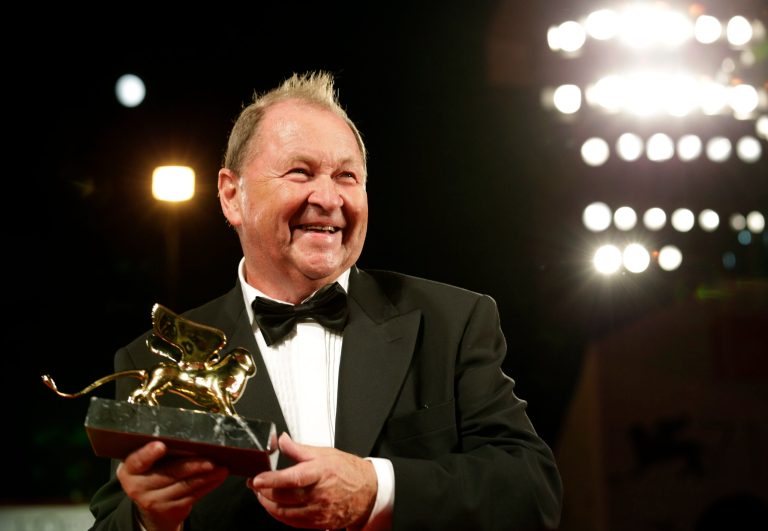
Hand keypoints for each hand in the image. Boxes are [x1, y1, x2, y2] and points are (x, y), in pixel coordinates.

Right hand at [116, 441, 228, 530]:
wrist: (152, 503)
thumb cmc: (154, 472)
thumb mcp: (149, 462)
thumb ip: (161, 450)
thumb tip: (192, 437)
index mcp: (130, 469)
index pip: (138, 461)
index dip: (148, 454)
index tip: (161, 446)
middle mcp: (138, 487)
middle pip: (169, 473)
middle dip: (193, 465)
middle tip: (210, 460)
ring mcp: (154, 501)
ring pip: (185, 485)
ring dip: (207, 476)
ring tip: (221, 467)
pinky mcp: (171, 510)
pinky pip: (193, 496)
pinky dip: (208, 485)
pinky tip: (218, 477)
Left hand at [248, 433, 376, 528]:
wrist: (368, 491)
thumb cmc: (347, 471)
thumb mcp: (324, 453)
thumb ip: (299, 449)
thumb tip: (282, 440)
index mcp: (320, 473)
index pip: (292, 478)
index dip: (272, 480)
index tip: (257, 479)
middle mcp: (319, 494)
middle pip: (284, 497)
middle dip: (264, 492)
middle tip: (255, 484)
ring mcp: (319, 511)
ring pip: (285, 513)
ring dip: (269, 505)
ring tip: (262, 495)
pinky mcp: (319, 523)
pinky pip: (293, 523)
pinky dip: (280, 515)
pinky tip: (275, 507)